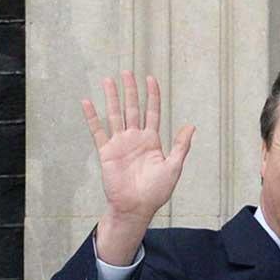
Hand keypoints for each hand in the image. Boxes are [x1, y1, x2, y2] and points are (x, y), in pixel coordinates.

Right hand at [84, 71, 194, 253]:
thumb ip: (181, 146)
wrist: (136, 207)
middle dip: (130, 91)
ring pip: (115, 115)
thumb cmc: (156, 191)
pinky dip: (92, 117)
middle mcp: (135, 138)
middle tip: (127, 72)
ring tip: (108, 80)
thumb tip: (191, 126)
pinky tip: (87, 102)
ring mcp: (120, 143)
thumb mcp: (173, 167)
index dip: (152, 96)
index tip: (150, 78)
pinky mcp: (106, 151)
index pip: (152, 112)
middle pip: (132, 109)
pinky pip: (98, 131)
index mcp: (152, 141)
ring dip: (112, 98)